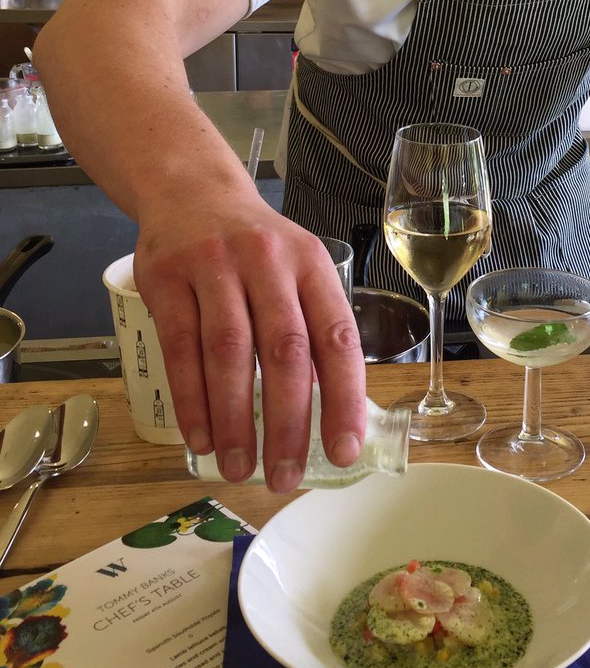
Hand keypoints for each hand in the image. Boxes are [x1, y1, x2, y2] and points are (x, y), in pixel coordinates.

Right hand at [132, 188, 366, 493]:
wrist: (192, 192)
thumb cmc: (256, 247)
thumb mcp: (298, 269)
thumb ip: (312, 327)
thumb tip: (331, 412)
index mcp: (312, 265)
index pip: (336, 337)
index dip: (344, 396)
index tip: (344, 449)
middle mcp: (269, 262)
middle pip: (284, 352)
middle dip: (288, 423)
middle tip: (285, 476)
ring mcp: (215, 267)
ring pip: (230, 354)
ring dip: (235, 420)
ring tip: (241, 468)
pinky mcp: (168, 277)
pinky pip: (180, 349)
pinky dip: (192, 401)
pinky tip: (200, 438)